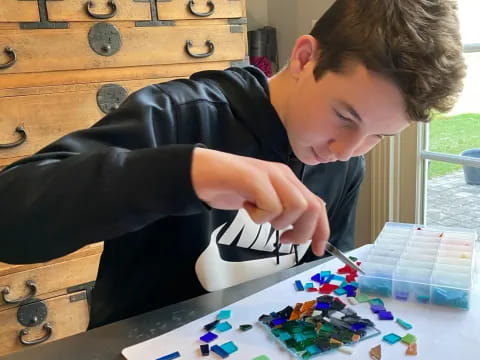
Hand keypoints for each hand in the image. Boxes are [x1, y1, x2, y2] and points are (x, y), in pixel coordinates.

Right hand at [191, 147, 329, 254]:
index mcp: (288, 180)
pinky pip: (271, 206)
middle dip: (302, 232)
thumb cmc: (231, 188)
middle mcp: (283, 175)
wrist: (201, 172)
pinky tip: (246, 208)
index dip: (322, 230)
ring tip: (259, 216)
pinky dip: (259, 216)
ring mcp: (269, 175)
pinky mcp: (254, 178)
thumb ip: (282, 209)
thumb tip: (301, 231)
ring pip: (296, 207)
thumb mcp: (262, 201)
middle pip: (312, 207)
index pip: (317, 205)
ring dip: (278, 222)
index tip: (317, 249)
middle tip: (284, 239)